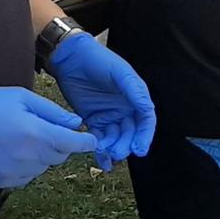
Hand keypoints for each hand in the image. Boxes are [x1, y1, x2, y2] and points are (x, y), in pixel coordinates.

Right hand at [0, 87, 97, 188]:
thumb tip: (76, 123)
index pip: (74, 144)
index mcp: (37, 134)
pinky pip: (26, 175)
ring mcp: (17, 173)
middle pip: (60, 156)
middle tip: (42, 129)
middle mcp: (30, 158)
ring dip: (41, 155)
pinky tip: (10, 150)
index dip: (86, 141)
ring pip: (43, 166)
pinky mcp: (3, 182)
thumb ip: (52, 112)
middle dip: (59, 144)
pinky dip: (26, 165)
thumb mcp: (20, 98)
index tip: (91, 139)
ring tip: (20, 138)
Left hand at [48, 33, 156, 169]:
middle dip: (126, 145)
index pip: (145, 121)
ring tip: (106, 154)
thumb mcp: (120, 73)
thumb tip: (148, 109)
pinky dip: (100, 150)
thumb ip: (134, 91)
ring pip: (115, 138)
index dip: (144, 136)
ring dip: (113, 148)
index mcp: (136, 98)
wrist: (71, 57)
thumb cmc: (99, 60)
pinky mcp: (92, 120)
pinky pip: (98, 137)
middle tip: (117, 152)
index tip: (139, 149)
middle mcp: (125, 109)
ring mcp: (108, 116)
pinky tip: (102, 161)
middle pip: (130, 133)